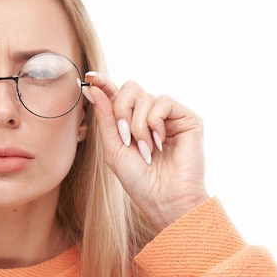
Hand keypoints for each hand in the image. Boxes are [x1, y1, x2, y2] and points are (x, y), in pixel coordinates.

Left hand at [83, 72, 209, 230]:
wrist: (164, 199)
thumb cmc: (138, 180)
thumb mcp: (113, 147)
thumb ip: (105, 117)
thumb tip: (94, 88)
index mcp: (131, 122)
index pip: (117, 95)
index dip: (104, 83)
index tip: (90, 77)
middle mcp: (150, 116)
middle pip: (130, 89)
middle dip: (121, 110)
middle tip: (124, 136)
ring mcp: (169, 116)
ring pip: (144, 96)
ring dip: (138, 125)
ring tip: (146, 149)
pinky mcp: (187, 118)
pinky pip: (163, 101)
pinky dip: (155, 122)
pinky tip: (159, 142)